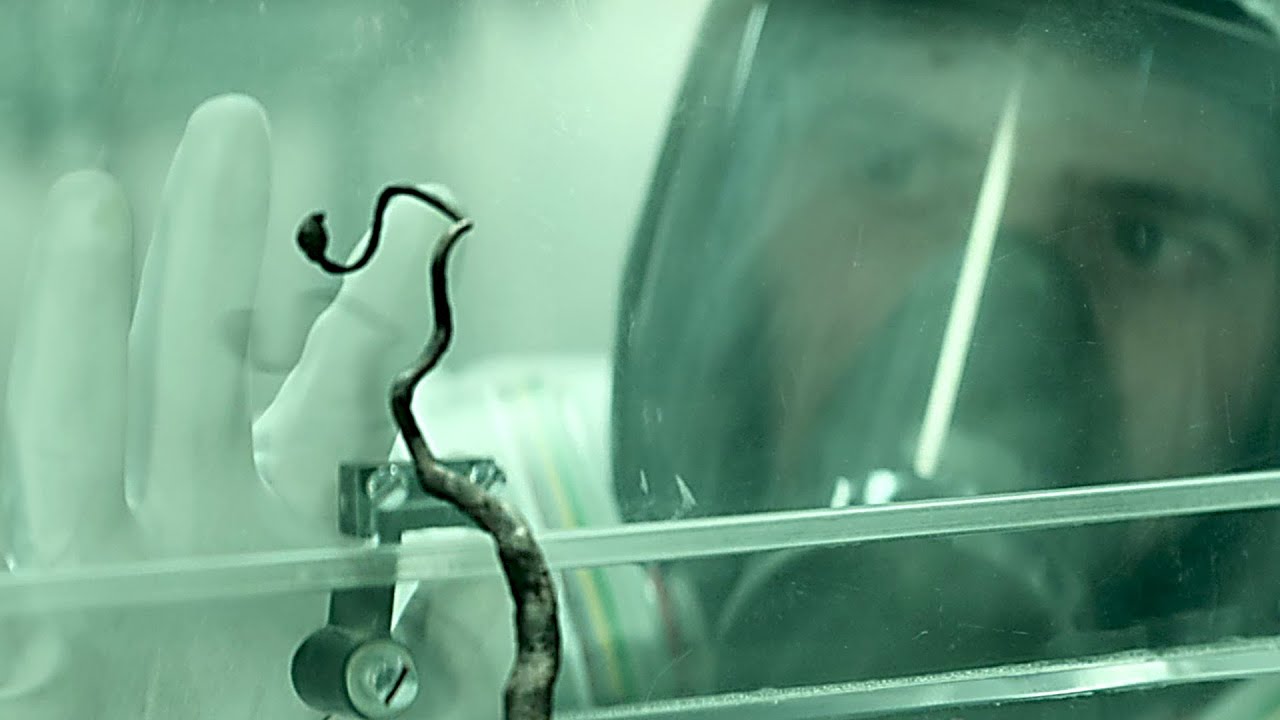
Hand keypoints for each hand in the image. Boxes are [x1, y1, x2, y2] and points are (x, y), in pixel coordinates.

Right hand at [1, 94, 452, 717]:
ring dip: (89, 316)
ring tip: (93, 198)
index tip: (427, 216)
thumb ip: (458, 636)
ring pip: (97, 428)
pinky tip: (29, 333)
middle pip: (204, 371)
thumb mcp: (428, 700)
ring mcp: (129, 578)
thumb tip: (467, 558)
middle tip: (235, 123)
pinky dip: (64, 423)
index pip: (342, 392)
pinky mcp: (53, 640)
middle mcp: (210, 535)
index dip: (377, 302)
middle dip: (215, 250)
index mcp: (304, 533)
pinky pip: (33, 535)